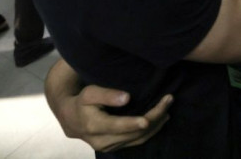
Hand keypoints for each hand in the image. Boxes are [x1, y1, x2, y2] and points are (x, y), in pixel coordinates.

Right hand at [57, 85, 171, 151]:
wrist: (71, 119)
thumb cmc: (82, 102)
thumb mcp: (89, 93)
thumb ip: (107, 94)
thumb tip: (127, 98)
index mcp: (94, 126)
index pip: (118, 126)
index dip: (133, 123)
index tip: (148, 118)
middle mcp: (102, 141)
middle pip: (134, 132)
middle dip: (154, 117)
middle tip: (169, 100)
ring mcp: (110, 147)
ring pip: (139, 138)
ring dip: (157, 124)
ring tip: (168, 108)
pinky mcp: (116, 147)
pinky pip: (138, 141)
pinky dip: (152, 130)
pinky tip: (162, 119)